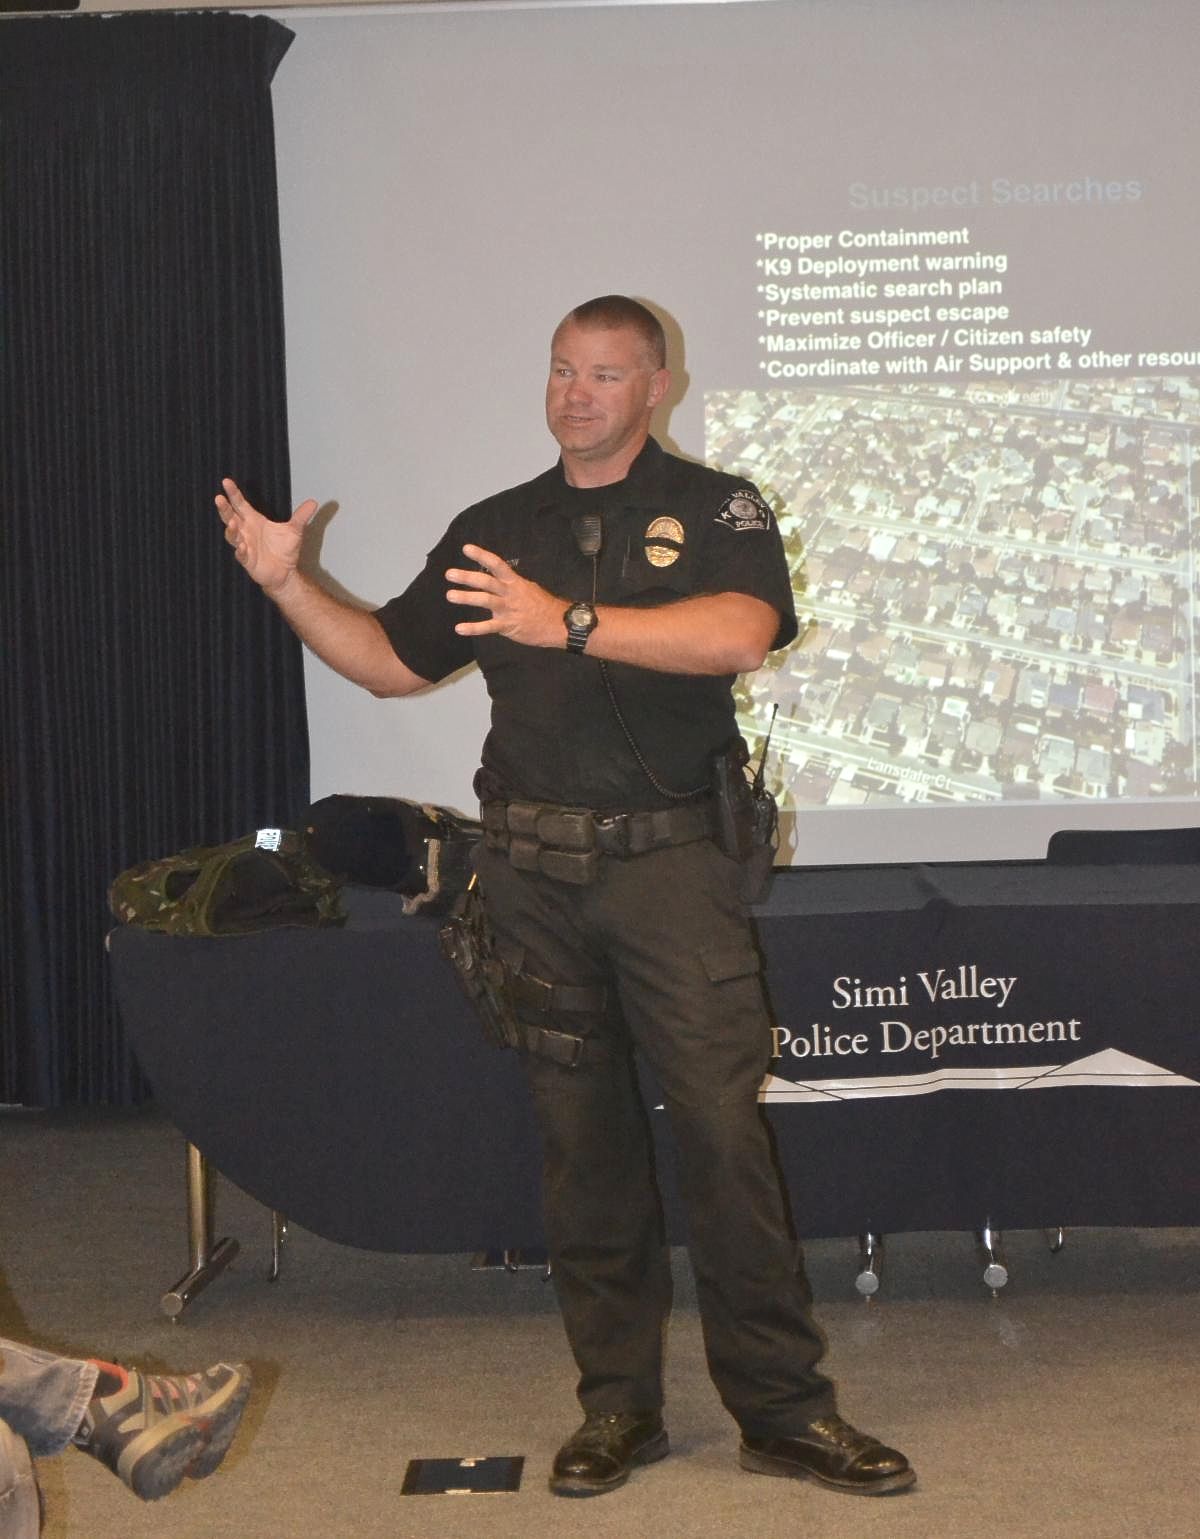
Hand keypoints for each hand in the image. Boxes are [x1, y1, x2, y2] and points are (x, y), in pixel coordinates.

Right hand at [216, 478, 318, 594]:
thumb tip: (314, 502)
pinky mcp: (248, 560)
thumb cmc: (284, 550)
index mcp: (253, 520)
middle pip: (230, 516)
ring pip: (232, 535)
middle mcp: (246, 531)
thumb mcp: (295, 530)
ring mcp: (245, 545)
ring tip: (232, 522)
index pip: (240, 504)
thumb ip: (301, 516)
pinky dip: (241, 550)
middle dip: (224, 508)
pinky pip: (241, 554)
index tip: (226, 481)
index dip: (233, 493)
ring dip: (231, 529)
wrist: (286, 572)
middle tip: (219, 498)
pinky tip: (242, 546)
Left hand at [445, 544, 565, 647]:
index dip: (481, 555)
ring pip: (485, 601)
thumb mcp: (529, 589)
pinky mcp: (508, 626)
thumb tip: (499, 579)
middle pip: (487, 582)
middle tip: (449, 574)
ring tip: (450, 595)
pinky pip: (488, 627)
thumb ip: (512, 585)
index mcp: (515, 582)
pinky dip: (473, 628)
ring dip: (466, 598)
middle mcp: (510, 593)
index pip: (497, 565)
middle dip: (467, 577)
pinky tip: (459, 629)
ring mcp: (508, 609)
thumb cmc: (544, 606)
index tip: (466, 548)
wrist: (559, 624)